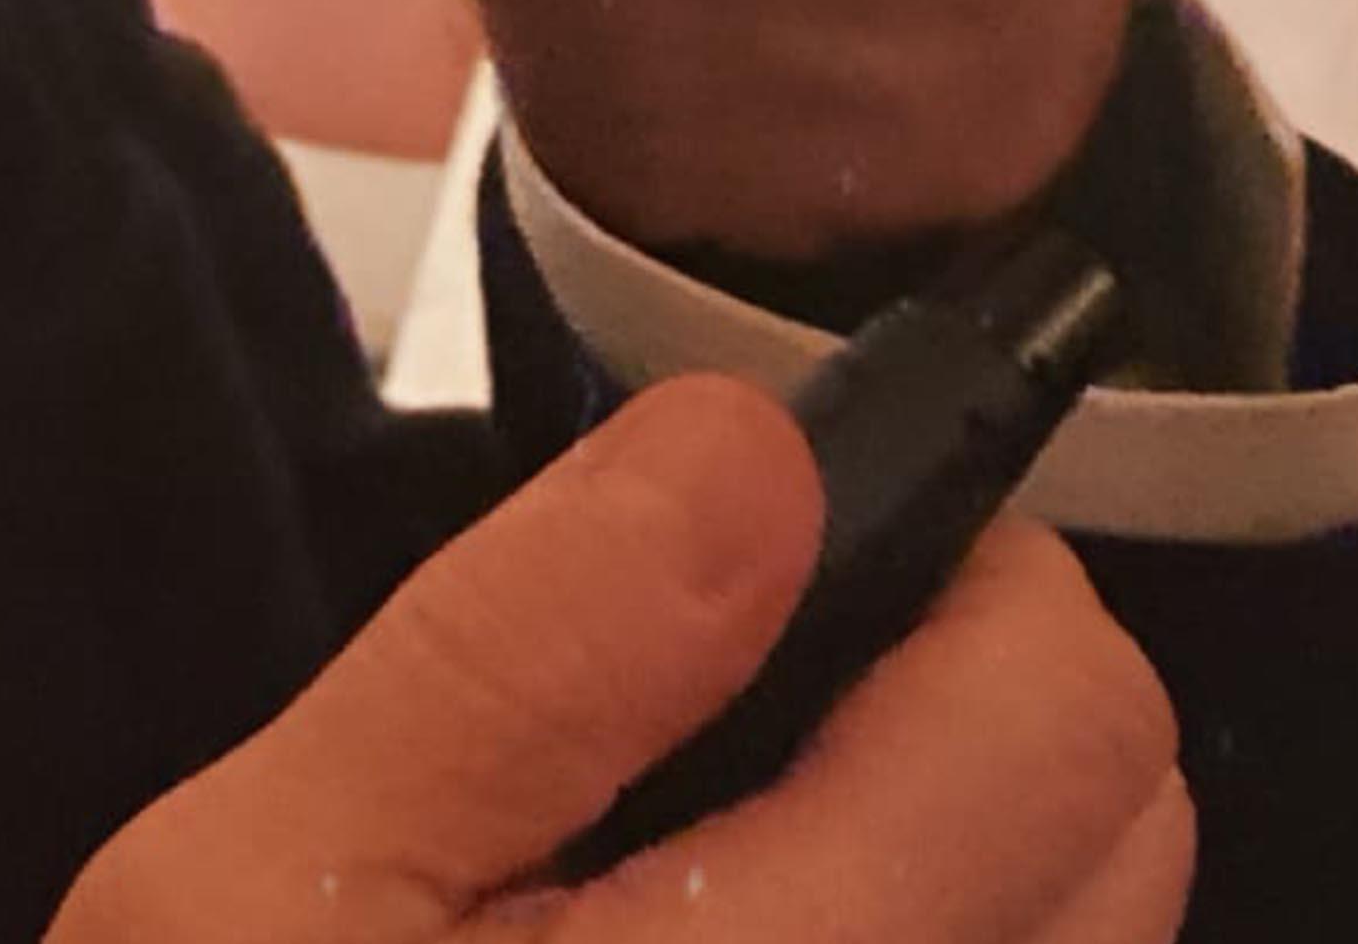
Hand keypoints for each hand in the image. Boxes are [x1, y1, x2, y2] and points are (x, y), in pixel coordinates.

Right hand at [52, 375, 1187, 941]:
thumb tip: (746, 458)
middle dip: (970, 722)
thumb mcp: (241, 911)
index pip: (1068, 711)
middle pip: (1116, 833)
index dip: (951, 586)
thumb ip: (517, 670)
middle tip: (731, 738)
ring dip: (950, 874)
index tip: (782, 586)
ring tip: (700, 897)